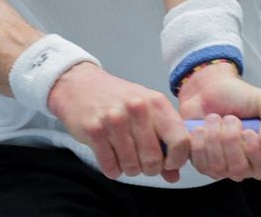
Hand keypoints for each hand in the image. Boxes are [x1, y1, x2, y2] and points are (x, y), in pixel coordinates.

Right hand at [47, 62, 190, 181]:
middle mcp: (137, 108)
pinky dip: (113, 169)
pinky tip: (110, 156)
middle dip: (149, 169)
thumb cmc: (118, 99)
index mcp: (156, 102)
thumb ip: (164, 141)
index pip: (180, 140)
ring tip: (125, 156)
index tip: (169, 162)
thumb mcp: (147, 111)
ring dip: (130, 169)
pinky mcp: (94, 130)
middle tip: (142, 162)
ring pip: (132, 166)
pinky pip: (111, 167)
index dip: (177, 159)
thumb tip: (174, 175)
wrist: (79, 85)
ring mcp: (114, 119)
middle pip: (154, 159)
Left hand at [177, 61, 260, 181]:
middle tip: (229, 118)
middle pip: (240, 169)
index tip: (247, 132)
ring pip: (218, 168)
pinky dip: (199, 142)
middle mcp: (249, 166)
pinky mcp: (205, 166)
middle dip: (231, 139)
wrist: (208, 90)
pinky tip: (202, 129)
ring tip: (215, 118)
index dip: (256, 154)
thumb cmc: (241, 97)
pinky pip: (201, 165)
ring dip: (214, 138)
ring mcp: (226, 169)